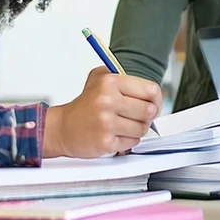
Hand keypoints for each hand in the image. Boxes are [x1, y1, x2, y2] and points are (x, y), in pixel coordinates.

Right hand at [43, 68, 162, 158]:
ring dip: (137, 129)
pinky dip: (128, 140)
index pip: (150, 90)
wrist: (63, 127)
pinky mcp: (106, 141)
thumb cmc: (84, 106)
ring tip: (123, 125)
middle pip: (149, 111)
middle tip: (135, 116)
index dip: (156, 99)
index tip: (152, 104)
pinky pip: (133, 142)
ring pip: (143, 128)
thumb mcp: (99, 78)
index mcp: (109, 82)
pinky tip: (116, 134)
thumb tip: (152, 92)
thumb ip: (126, 78)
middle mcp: (107, 100)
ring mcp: (106, 122)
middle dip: (146, 116)